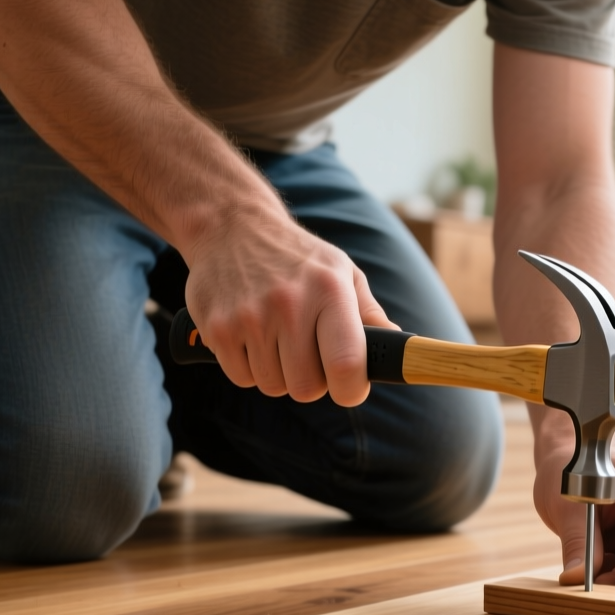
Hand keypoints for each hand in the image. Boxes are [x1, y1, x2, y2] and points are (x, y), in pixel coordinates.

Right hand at [182, 206, 395, 403]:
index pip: (346, 364)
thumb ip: (370, 314)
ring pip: (274, 386)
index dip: (351, 389)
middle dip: (312, 381)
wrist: (231, 225)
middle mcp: (289, 304)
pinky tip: (252, 338)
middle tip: (308, 355)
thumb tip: (397, 346)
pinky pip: (242, 378)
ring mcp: (249, 317)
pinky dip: (250, 368)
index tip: (350, 387)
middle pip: (307, 387)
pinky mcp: (217, 328)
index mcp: (329, 290)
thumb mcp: (342, 272)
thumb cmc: (297, 258)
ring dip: (279, 373)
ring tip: (277, 340)